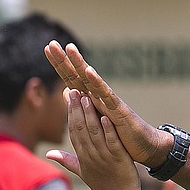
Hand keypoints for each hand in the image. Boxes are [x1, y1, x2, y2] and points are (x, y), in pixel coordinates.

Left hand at [44, 41, 170, 167]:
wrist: (143, 146)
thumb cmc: (119, 135)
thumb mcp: (94, 120)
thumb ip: (79, 105)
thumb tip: (65, 91)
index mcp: (90, 100)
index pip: (71, 79)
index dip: (60, 64)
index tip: (47, 48)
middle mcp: (99, 97)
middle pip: (78, 75)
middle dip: (65, 60)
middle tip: (51, 43)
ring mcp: (109, 102)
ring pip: (91, 81)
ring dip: (80, 64)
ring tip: (70, 48)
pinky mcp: (119, 110)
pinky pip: (107, 96)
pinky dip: (98, 84)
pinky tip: (89, 72)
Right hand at [47, 89, 138, 189]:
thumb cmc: (102, 184)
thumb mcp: (81, 171)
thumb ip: (66, 160)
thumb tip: (48, 153)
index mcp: (82, 156)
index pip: (73, 131)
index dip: (70, 113)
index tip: (69, 96)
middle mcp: (90, 155)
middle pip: (80, 129)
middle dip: (77, 109)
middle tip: (75, 90)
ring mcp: (104, 157)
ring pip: (94, 133)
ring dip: (91, 115)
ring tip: (88, 97)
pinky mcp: (119, 159)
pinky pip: (112, 142)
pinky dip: (108, 129)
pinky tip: (106, 117)